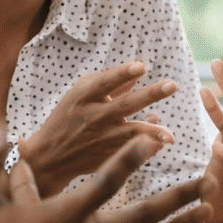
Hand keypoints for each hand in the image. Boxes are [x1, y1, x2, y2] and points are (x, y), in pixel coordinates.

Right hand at [18, 61, 177, 196]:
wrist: (50, 156)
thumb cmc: (69, 116)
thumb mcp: (81, 95)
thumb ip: (110, 83)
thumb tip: (139, 67)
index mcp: (83, 96)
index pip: (105, 82)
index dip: (123, 74)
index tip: (141, 66)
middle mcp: (94, 116)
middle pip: (125, 104)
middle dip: (150, 94)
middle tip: (172, 85)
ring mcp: (102, 138)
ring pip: (131, 133)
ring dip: (152, 132)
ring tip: (171, 136)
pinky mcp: (108, 155)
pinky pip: (134, 149)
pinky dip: (150, 145)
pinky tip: (164, 140)